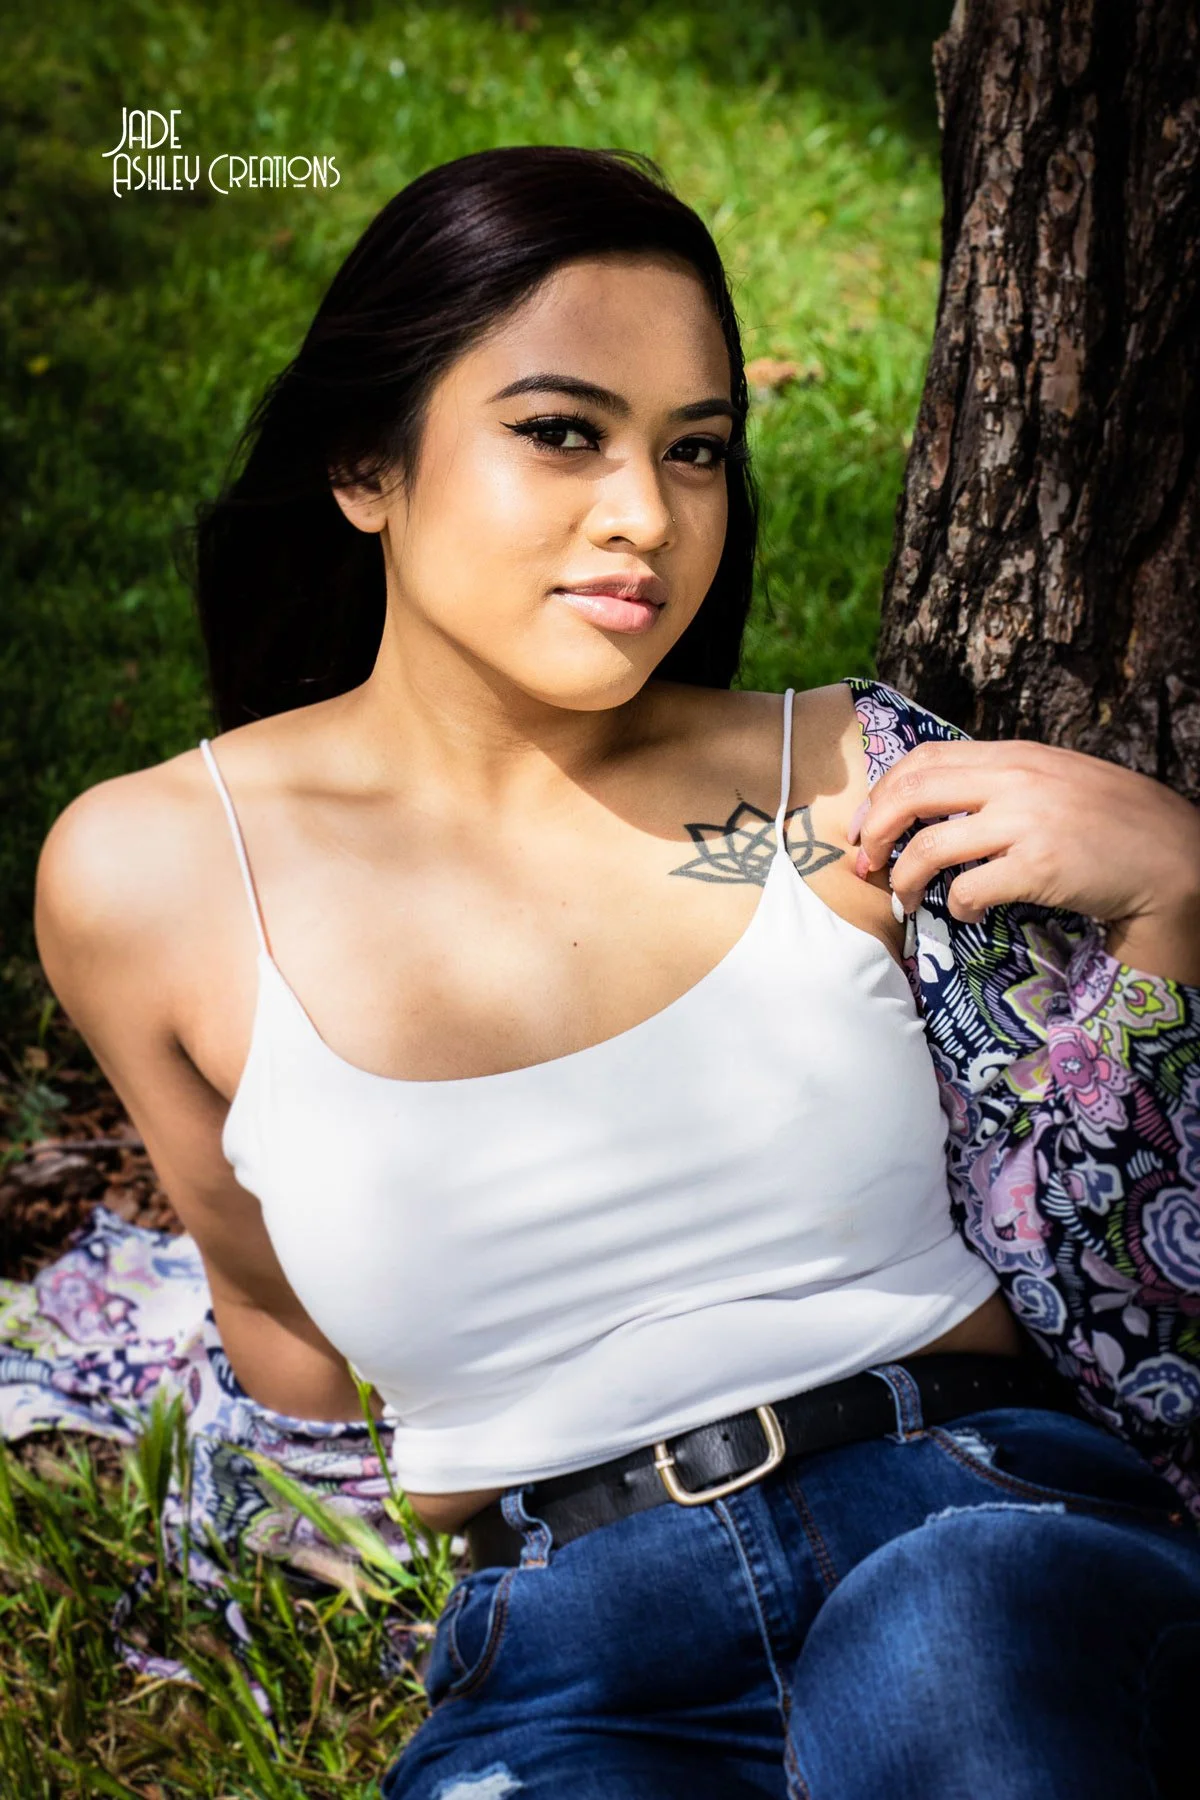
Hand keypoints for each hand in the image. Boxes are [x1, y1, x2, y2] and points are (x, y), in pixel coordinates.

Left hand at [847, 736, 1199, 935]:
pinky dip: (957, 907)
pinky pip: (970, 889)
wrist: (1173, 855)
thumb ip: (1000, 782)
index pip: (922, 759)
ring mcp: (1027, 822)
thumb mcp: (1054, 781)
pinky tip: (969, 914)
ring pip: (929, 848)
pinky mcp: (1040, 866)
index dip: (881, 794)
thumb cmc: (1111, 823)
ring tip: (908, 899)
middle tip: (868, 863)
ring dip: (905, 880)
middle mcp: (1016, 780)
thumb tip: (936, 802)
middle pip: (911, 795)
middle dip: (876, 833)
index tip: (867, 826)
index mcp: (1014, 755)